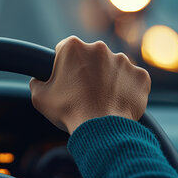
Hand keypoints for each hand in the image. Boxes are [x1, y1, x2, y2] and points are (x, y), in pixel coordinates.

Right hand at [29, 36, 150, 133]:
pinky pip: (131, 80)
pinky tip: (116, 103)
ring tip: (101, 101)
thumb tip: (38, 80)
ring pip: (112, 67)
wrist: (102, 130)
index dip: (63, 66)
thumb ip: (37, 83)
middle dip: (87, 71)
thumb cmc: (69, 112)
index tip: (65, 81)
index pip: (64, 50)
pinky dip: (126, 89)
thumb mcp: (40, 98)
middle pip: (90, 57)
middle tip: (82, 93)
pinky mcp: (140, 75)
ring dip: (107, 80)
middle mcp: (100, 48)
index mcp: (73, 47)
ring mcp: (123, 61)